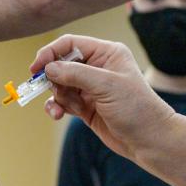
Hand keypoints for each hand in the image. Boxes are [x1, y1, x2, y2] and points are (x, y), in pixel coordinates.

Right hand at [30, 34, 174, 160]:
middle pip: (61, 64)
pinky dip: (56, 107)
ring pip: (59, 84)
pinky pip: (62, 101)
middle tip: (51, 90)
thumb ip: (75, 73)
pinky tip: (58, 114)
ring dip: (55, 96)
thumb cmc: (136, 108)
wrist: (150, 140)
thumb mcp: (106, 85)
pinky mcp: (85, 106)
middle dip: (52, 78)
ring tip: (60, 108)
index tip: (36, 67)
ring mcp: (90, 87)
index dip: (51, 52)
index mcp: (106, 53)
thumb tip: (48, 68)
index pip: (71, 44)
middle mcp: (97, 67)